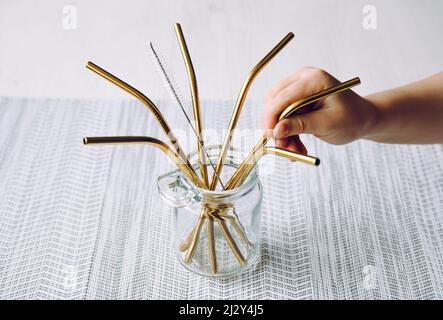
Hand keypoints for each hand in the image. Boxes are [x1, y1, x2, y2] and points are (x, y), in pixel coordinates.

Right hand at [262, 67, 378, 153]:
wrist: (363, 119)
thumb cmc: (352, 119)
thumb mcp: (327, 124)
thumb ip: (300, 125)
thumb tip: (276, 130)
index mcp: (314, 79)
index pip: (282, 97)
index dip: (271, 118)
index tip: (270, 138)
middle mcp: (303, 78)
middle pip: (274, 101)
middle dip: (276, 127)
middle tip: (283, 148)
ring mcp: (299, 86)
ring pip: (276, 110)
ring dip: (282, 133)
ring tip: (295, 151)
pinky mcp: (297, 97)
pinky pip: (282, 115)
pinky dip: (287, 132)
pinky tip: (296, 146)